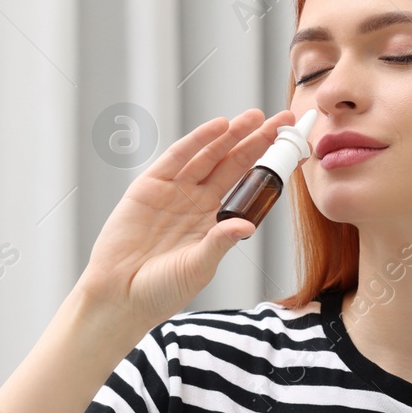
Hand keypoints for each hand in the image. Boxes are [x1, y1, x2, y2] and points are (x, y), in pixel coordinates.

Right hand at [75, 108, 296, 334]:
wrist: (119, 296)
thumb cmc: (160, 289)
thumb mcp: (199, 267)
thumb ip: (220, 242)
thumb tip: (248, 226)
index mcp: (213, 220)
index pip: (246, 186)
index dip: (266, 166)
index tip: (292, 149)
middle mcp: (195, 201)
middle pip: (231, 164)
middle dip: (255, 141)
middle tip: (281, 119)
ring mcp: (172, 191)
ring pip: (208, 155)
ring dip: (231, 135)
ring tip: (255, 116)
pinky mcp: (148, 186)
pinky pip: (177, 158)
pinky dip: (198, 140)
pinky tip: (219, 126)